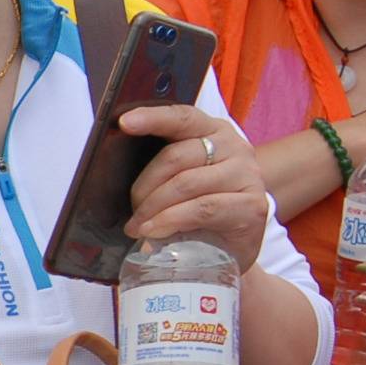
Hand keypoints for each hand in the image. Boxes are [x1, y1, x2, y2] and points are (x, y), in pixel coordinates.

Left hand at [123, 104, 273, 271]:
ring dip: (153, 207)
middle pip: (175, 156)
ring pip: (186, 183)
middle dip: (144, 186)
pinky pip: (201, 208)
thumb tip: (113, 168)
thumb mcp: (178, 182)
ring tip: (138, 226)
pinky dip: (170, 220)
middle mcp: (234, 147)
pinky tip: (154, 231)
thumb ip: (160, 167)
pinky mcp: (252, 206)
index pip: (182, 117)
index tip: (124, 122)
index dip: (153, 118)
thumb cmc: (198, 211)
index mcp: (213, 131)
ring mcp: (247, 175)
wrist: (233, 247)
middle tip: (131, 211)